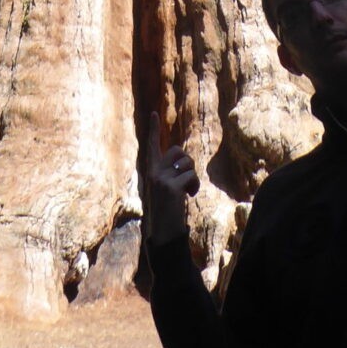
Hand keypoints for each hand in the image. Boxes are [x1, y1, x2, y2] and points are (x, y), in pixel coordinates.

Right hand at [146, 110, 199, 246]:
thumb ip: (169, 174)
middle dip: (188, 162)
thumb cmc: (167, 212)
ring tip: (188, 191)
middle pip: (178, 151)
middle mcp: (153, 173)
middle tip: (187, 179)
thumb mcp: (164, 189)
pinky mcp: (170, 187)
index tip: (154, 113)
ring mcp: (161, 179)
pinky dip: (195, 186)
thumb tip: (183, 161)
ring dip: (193, 176)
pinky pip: (191, 176)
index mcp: (151, 172)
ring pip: (187, 163)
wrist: (163, 234)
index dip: (154, 129)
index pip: (152, 146)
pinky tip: (190, 196)